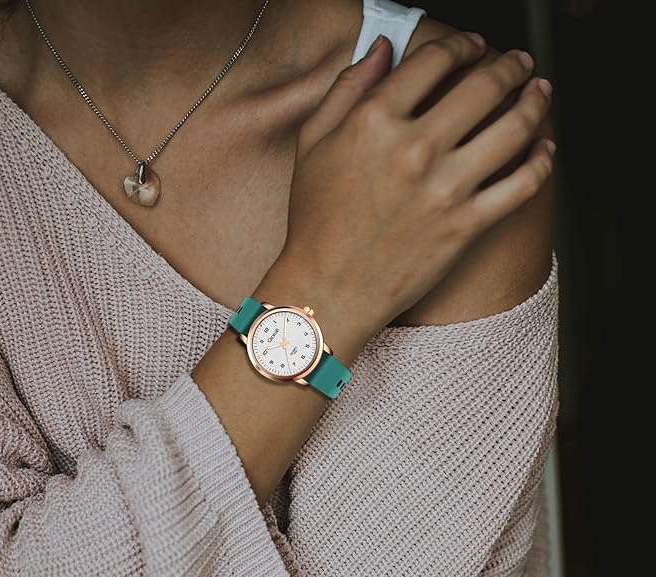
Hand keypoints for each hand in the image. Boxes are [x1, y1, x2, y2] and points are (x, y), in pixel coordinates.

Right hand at [260, 32, 553, 355]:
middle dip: (509, 64)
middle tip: (518, 61)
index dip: (462, 43)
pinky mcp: (466, 226)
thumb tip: (382, 47)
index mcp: (374, 122)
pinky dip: (542, 162)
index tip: (473, 44)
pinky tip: (545, 149)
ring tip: (540, 91)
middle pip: (484, 86)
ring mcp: (445, 189)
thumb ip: (346, 89)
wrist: (328, 287)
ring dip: (535, 101)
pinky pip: (522, 185)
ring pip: (514, 128)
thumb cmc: (316, 220)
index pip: (434, 60)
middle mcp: (415, 149)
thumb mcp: (313, 144)